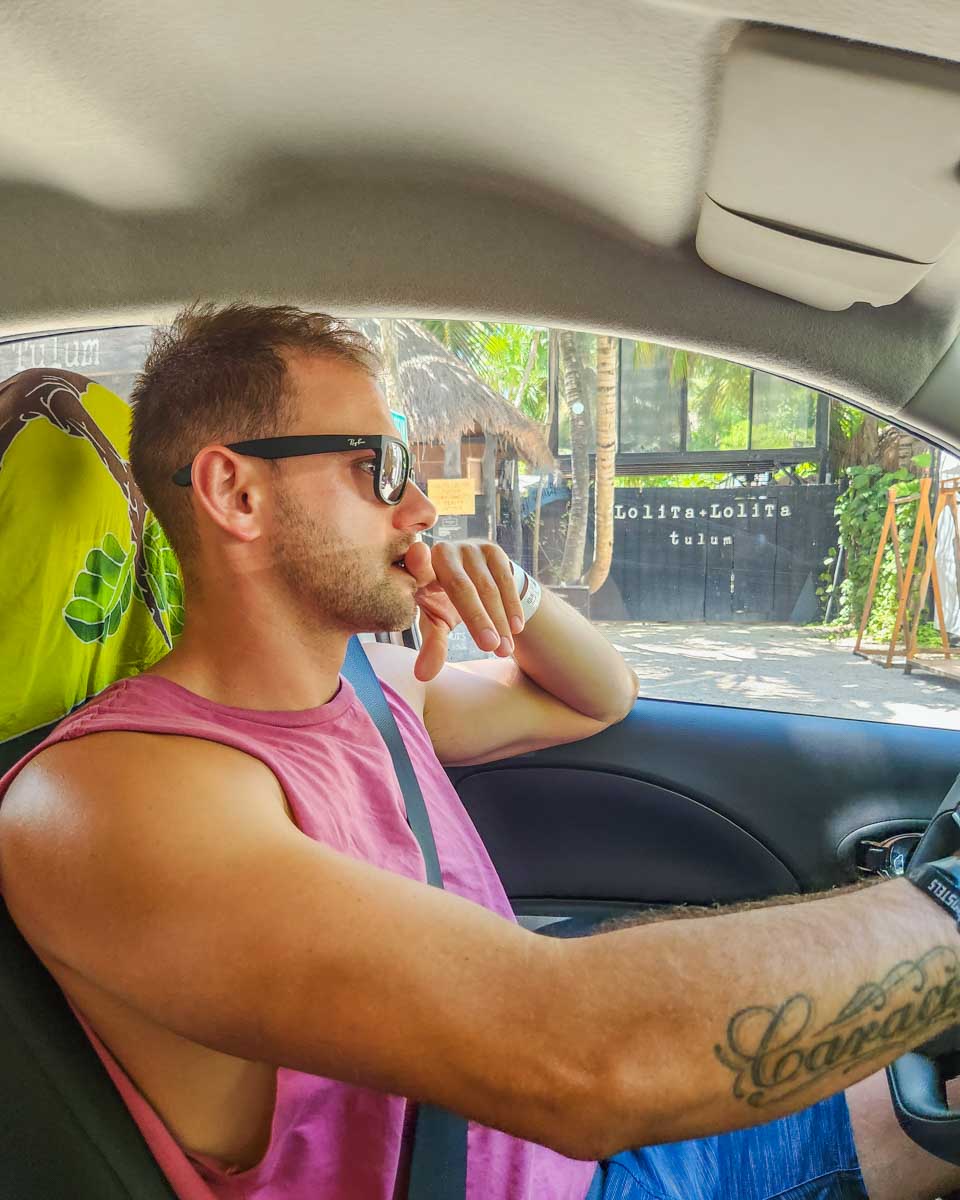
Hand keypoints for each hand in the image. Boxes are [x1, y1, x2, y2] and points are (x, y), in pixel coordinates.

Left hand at [404, 540, 525, 681]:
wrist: (476, 577)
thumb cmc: (447, 602)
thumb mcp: (437, 622)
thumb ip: (431, 645)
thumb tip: (422, 676)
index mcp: (420, 569)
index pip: (417, 566)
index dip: (417, 561)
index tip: (418, 557)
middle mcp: (443, 552)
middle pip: (461, 587)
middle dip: (478, 619)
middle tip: (491, 647)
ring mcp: (469, 548)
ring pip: (487, 588)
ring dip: (499, 620)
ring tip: (504, 649)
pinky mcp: (492, 550)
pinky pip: (505, 580)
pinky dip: (512, 606)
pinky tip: (515, 629)